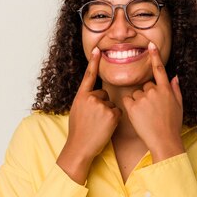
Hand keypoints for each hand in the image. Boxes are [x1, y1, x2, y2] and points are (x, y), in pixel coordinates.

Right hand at [57, 47, 120, 183]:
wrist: (80, 147)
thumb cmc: (79, 132)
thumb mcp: (77, 111)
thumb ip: (86, 101)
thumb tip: (96, 95)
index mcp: (81, 96)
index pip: (88, 76)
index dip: (93, 62)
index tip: (98, 50)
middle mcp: (90, 98)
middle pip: (104, 94)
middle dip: (103, 105)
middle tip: (94, 120)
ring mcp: (101, 105)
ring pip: (112, 104)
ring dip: (108, 114)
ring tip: (98, 125)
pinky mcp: (111, 114)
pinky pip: (118, 112)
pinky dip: (114, 120)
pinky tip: (106, 127)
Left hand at [123, 42, 184, 161]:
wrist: (164, 141)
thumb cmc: (172, 126)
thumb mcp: (179, 106)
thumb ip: (176, 90)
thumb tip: (175, 77)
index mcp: (166, 90)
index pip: (160, 69)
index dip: (155, 56)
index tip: (151, 45)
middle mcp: (155, 91)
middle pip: (146, 86)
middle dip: (147, 95)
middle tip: (152, 111)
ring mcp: (143, 98)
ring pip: (136, 94)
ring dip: (139, 102)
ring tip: (146, 116)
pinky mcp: (133, 106)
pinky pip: (127, 100)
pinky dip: (130, 106)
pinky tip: (138, 116)